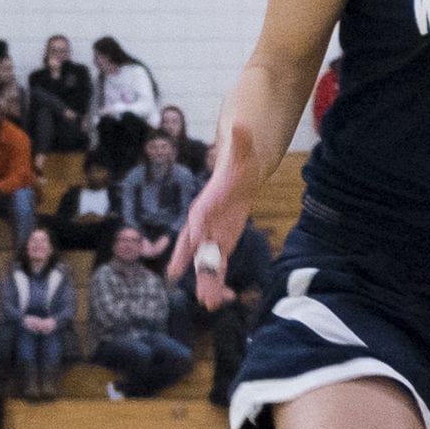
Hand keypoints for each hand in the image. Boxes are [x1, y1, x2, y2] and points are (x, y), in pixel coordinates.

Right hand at [168, 122, 254, 308]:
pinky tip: (219, 300)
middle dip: (193, 265)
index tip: (194, 247)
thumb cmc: (239, 162)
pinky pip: (218, 264)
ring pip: (206, 261)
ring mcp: (212, 234)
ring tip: (209, 305)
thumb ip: (242, 140)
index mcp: (206, 202)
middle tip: (185, 283)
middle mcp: (204, 222)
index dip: (194, 232)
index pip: (197, 219)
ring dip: (206, 282)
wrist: (240, 173)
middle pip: (196, 245)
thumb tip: (242, 123)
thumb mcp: (244, 151)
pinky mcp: (223, 242)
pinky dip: (217, 280)